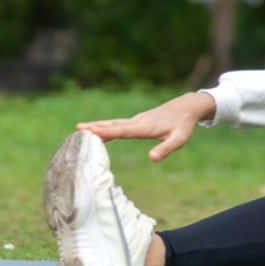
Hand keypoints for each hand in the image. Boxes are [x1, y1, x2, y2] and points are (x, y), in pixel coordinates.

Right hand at [76, 92, 215, 162]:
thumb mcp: (179, 139)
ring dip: (98, 126)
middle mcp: (138, 122)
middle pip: (113, 124)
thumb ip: (166, 149)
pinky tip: (99, 131)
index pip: (122, 130)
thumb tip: (152, 159)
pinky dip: (106, 126)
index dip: (105, 131)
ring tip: (81, 129)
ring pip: (114, 123)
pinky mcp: (138, 121)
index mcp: (145, 127)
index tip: (89, 130)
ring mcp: (137, 120)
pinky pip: (118, 124)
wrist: (188, 106)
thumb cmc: (184, 125)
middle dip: (95, 127)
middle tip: (77, 128)